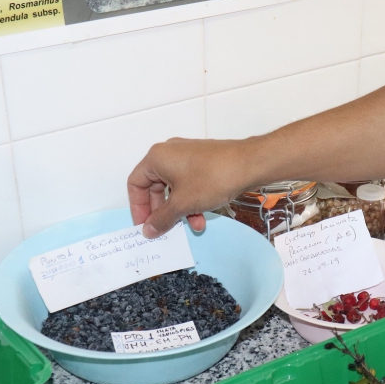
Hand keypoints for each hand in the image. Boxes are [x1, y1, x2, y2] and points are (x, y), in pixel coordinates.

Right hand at [128, 138, 252, 236]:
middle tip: (166, 229)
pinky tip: (203, 216)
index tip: (145, 226)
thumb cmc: (212, 179)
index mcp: (156, 158)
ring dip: (180, 209)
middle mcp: (169, 153)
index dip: (138, 208)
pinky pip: (188, 184)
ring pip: (174, 188)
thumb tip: (148, 230)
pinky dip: (192, 200)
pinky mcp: (202, 162)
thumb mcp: (183, 204)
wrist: (249, 164)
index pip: (135, 184)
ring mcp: (187, 156)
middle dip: (163, 211)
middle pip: (155, 187)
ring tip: (193, 225)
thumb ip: (162, 218)